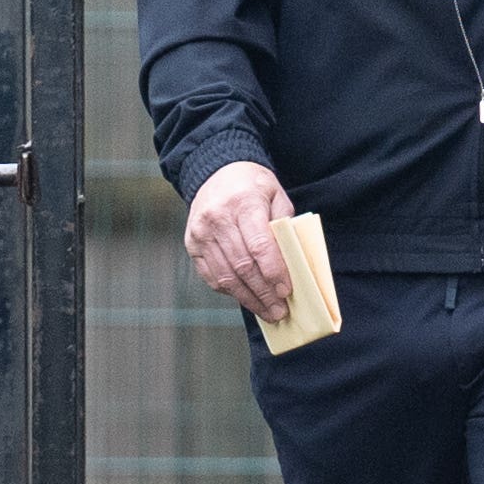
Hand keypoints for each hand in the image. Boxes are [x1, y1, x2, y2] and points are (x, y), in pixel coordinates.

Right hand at [185, 161, 298, 320]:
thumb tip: (291, 263)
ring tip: (266, 311)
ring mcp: (201, 233)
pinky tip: (246, 297)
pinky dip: (229, 290)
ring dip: (248, 298)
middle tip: (280, 311)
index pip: (260, 246)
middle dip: (264, 293)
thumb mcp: (275, 194)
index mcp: (243, 203)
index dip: (274, 272)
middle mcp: (217, 218)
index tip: (286, 291)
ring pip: (226, 275)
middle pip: (243, 265)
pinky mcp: (192, 244)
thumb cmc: (252, 186)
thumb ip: (283, 225)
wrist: (215, 171)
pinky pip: (211, 275)